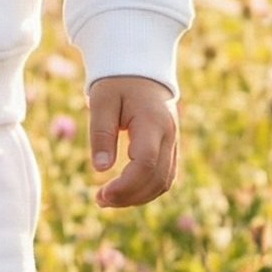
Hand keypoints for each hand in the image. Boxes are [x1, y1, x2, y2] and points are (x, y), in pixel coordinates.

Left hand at [88, 76, 178, 207]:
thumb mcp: (102, 102)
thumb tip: (101, 169)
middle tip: (99, 200)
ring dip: (137, 198)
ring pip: (163, 182)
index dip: (125, 185)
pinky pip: (164, 178)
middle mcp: (169, 134)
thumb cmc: (117, 84)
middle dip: (128, 196)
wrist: (141, 71)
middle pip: (156, 178)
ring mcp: (173, 142)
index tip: (101, 194)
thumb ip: (101, 134)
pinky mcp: (170, 149)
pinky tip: (123, 194)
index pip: (145, 163)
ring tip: (107, 199)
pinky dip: (145, 191)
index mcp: (152, 122)